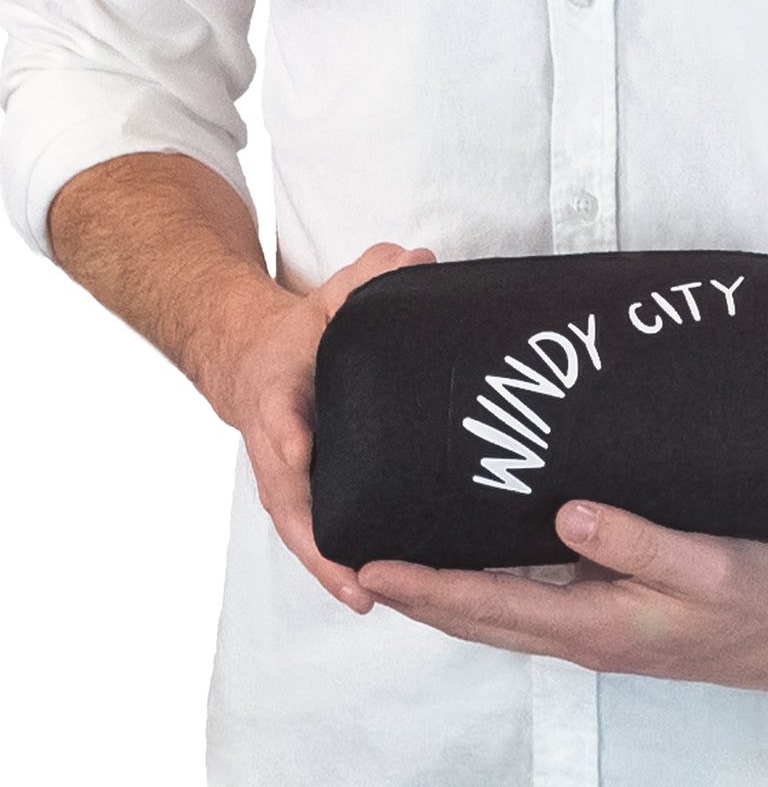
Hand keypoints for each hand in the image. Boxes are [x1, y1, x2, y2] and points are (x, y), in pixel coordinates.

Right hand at [221, 242, 434, 613]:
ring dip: (325, 565)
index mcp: (277, 390)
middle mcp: (274, 442)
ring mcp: (282, 473)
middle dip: (314, 541)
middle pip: (286, 497)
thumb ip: (370, 275)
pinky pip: (312, 529)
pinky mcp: (299, 490)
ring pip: (297, 526)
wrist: (252, 359)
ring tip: (366, 600)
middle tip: (353, 580)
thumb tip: (422, 261)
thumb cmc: (299, 331)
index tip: (300, 453)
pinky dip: (333, 560)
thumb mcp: (329, 294)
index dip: (288, 434)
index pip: (278, 412)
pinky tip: (371, 588)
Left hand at [359, 501, 767, 688]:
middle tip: (358, 562)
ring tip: (399, 558)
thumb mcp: (709, 567)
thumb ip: (639, 543)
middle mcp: (578, 631)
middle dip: (415, 595)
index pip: (488, 607)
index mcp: (593, 626)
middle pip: (476, 617)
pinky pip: (525, 596)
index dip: (426, 590)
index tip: (369, 568)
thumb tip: (568, 515)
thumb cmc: (757, 600)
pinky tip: (473, 553)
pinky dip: (484, 583)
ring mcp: (588, 622)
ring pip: (495, 611)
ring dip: (443, 592)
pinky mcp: (602, 607)